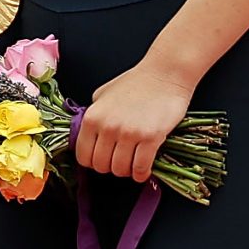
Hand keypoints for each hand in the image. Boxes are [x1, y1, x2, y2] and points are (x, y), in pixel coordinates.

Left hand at [73, 61, 195, 183]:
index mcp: (92, 117)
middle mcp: (107, 127)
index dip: (92, 162)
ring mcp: (128, 133)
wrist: (164, 74)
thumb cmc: (134, 83)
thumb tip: (90, 136)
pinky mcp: (150, 138)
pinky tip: (143, 170)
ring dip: (127, 171)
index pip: (83, 155)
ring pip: (120, 170)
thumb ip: (94, 115)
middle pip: (101, 166)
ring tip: (132, 163)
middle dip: (110, 168)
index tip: (102, 160)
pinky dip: (141, 174)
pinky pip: (140, 168)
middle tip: (120, 161)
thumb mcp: (103, 95)